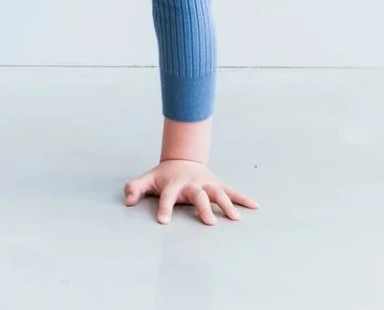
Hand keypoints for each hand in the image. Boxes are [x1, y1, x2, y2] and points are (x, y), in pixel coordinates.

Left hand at [124, 159, 258, 224]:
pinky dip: (243, 198)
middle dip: (203, 208)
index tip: (162, 222)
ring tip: (235, 218)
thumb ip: (135, 188)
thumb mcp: (147, 180)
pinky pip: (232, 191)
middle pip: (198, 196)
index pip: (167, 197)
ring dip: (226, 204)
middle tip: (208, 223)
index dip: (164, 208)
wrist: (182, 160)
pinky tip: (255, 206)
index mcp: (173, 185)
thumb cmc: (163, 176)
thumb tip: (127, 200)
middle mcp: (191, 185)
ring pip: (217, 193)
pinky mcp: (216, 185)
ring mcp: (205, 184)